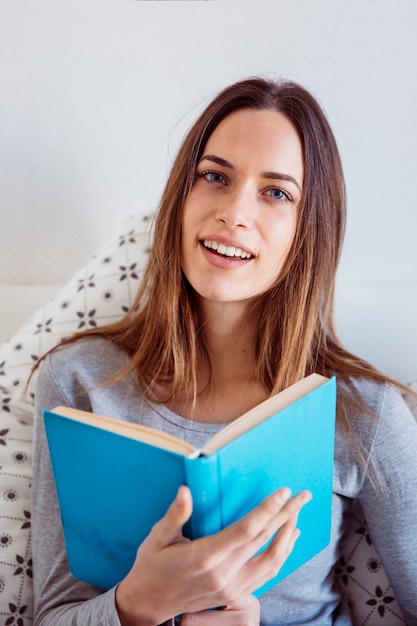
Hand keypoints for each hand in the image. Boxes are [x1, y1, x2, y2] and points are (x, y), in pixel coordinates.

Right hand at [116, 485, 310, 625]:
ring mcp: (232, 587)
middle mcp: (223, 573)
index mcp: (205, 555)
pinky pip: (267, 574)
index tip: (283, 492)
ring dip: (288, 535)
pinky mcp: (235, 594)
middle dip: (286, 514)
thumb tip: (185, 491)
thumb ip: (175, 515)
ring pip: (272, 560)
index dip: (267, 510)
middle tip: (303, 496)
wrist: (148, 605)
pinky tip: (288, 540)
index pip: (246, 530)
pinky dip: (282, 555)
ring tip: (299, 514)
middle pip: (264, 540)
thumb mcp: (157, 538)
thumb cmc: (151, 567)